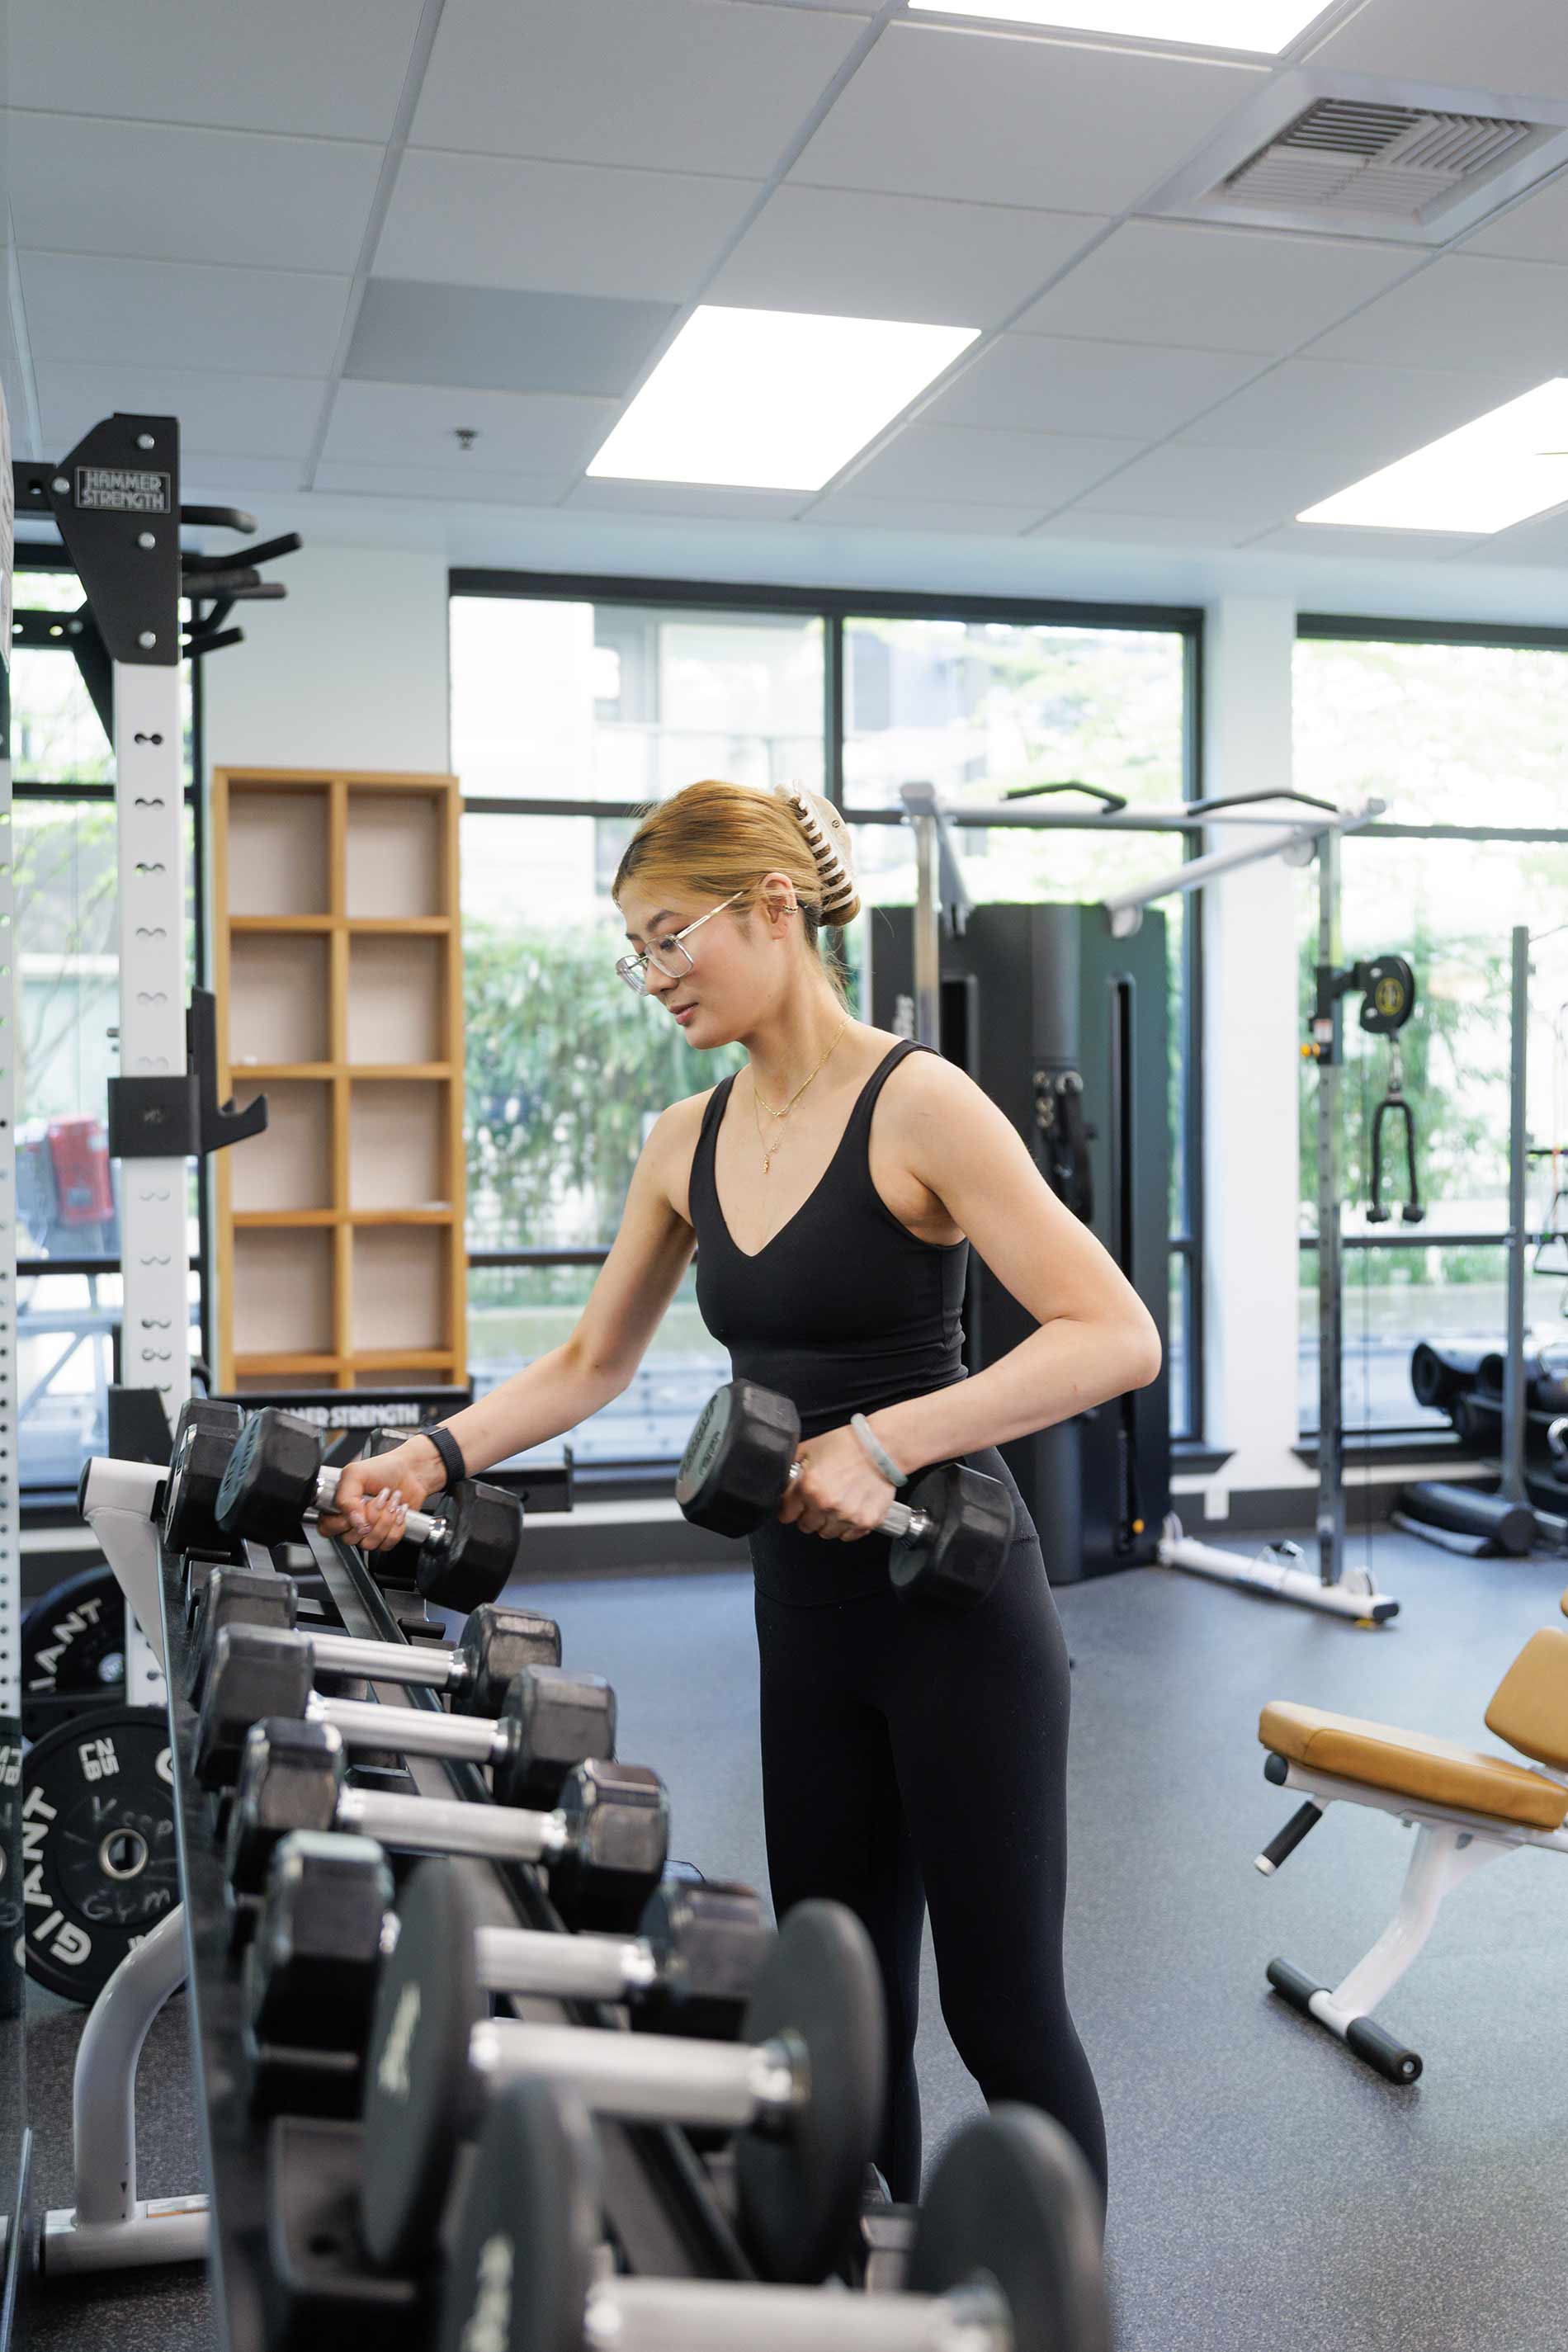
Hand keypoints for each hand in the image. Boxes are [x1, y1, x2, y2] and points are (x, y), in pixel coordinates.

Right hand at [318, 1438, 442, 1553]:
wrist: (410, 1471)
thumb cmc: (383, 1469)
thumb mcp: (355, 1474)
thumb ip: (345, 1498)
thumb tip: (354, 1522)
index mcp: (339, 1507)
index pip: (328, 1528)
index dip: (343, 1521)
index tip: (360, 1505)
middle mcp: (352, 1521)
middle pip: (350, 1539)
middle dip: (371, 1517)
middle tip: (379, 1499)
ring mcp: (369, 1530)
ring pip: (369, 1544)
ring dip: (385, 1521)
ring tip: (391, 1503)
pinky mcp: (386, 1535)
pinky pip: (386, 1545)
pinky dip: (396, 1527)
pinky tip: (398, 1512)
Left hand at [776, 1423, 894, 1542]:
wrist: (881, 1446)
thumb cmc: (847, 1445)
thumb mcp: (809, 1449)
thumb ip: (791, 1469)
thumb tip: (781, 1483)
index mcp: (808, 1486)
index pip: (786, 1515)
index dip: (790, 1508)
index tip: (795, 1505)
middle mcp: (825, 1504)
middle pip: (806, 1526)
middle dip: (809, 1514)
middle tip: (819, 1500)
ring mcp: (846, 1515)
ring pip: (826, 1533)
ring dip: (828, 1522)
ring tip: (837, 1503)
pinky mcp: (866, 1521)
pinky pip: (848, 1536)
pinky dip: (847, 1526)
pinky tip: (850, 1509)